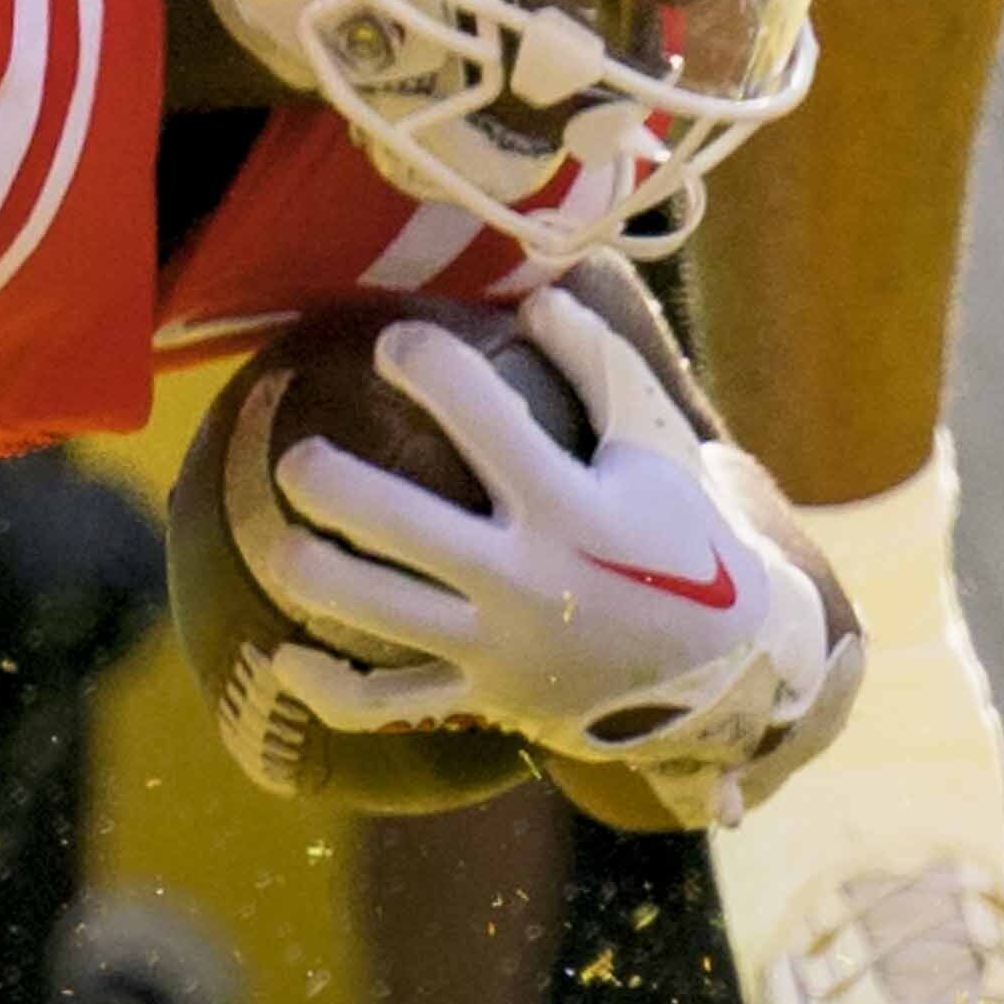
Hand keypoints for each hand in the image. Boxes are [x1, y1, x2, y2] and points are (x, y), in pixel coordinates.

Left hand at [243, 288, 853, 820]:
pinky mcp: (485, 697)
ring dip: (309, 576)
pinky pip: (386, 706)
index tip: (394, 343)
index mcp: (573, 509)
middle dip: (330, 484)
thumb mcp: (655, 447)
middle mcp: (530, 579)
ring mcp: (502, 646)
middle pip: (400, 528)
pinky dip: (326, 688)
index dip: (428, 366)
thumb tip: (533, 297)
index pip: (484, 420)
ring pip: (376, 614)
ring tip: (276, 542)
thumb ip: (596, 366)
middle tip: (296, 458)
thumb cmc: (675, 535)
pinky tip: (284, 655)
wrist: (727, 666)